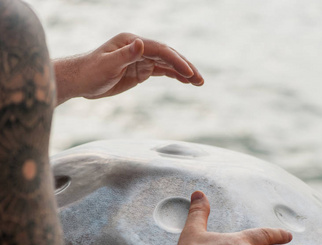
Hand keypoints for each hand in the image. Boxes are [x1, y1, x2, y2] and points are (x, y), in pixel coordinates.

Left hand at [54, 32, 203, 102]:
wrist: (79, 81)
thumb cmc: (90, 71)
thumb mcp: (107, 64)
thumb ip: (126, 54)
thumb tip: (141, 43)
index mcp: (132, 42)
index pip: (160, 50)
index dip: (176, 61)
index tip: (188, 73)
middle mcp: (139, 48)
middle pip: (168, 56)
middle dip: (185, 67)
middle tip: (200, 80)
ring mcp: (141, 59)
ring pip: (167, 64)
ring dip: (183, 73)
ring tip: (198, 83)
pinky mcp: (140, 70)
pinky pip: (161, 71)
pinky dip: (174, 76)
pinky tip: (185, 81)